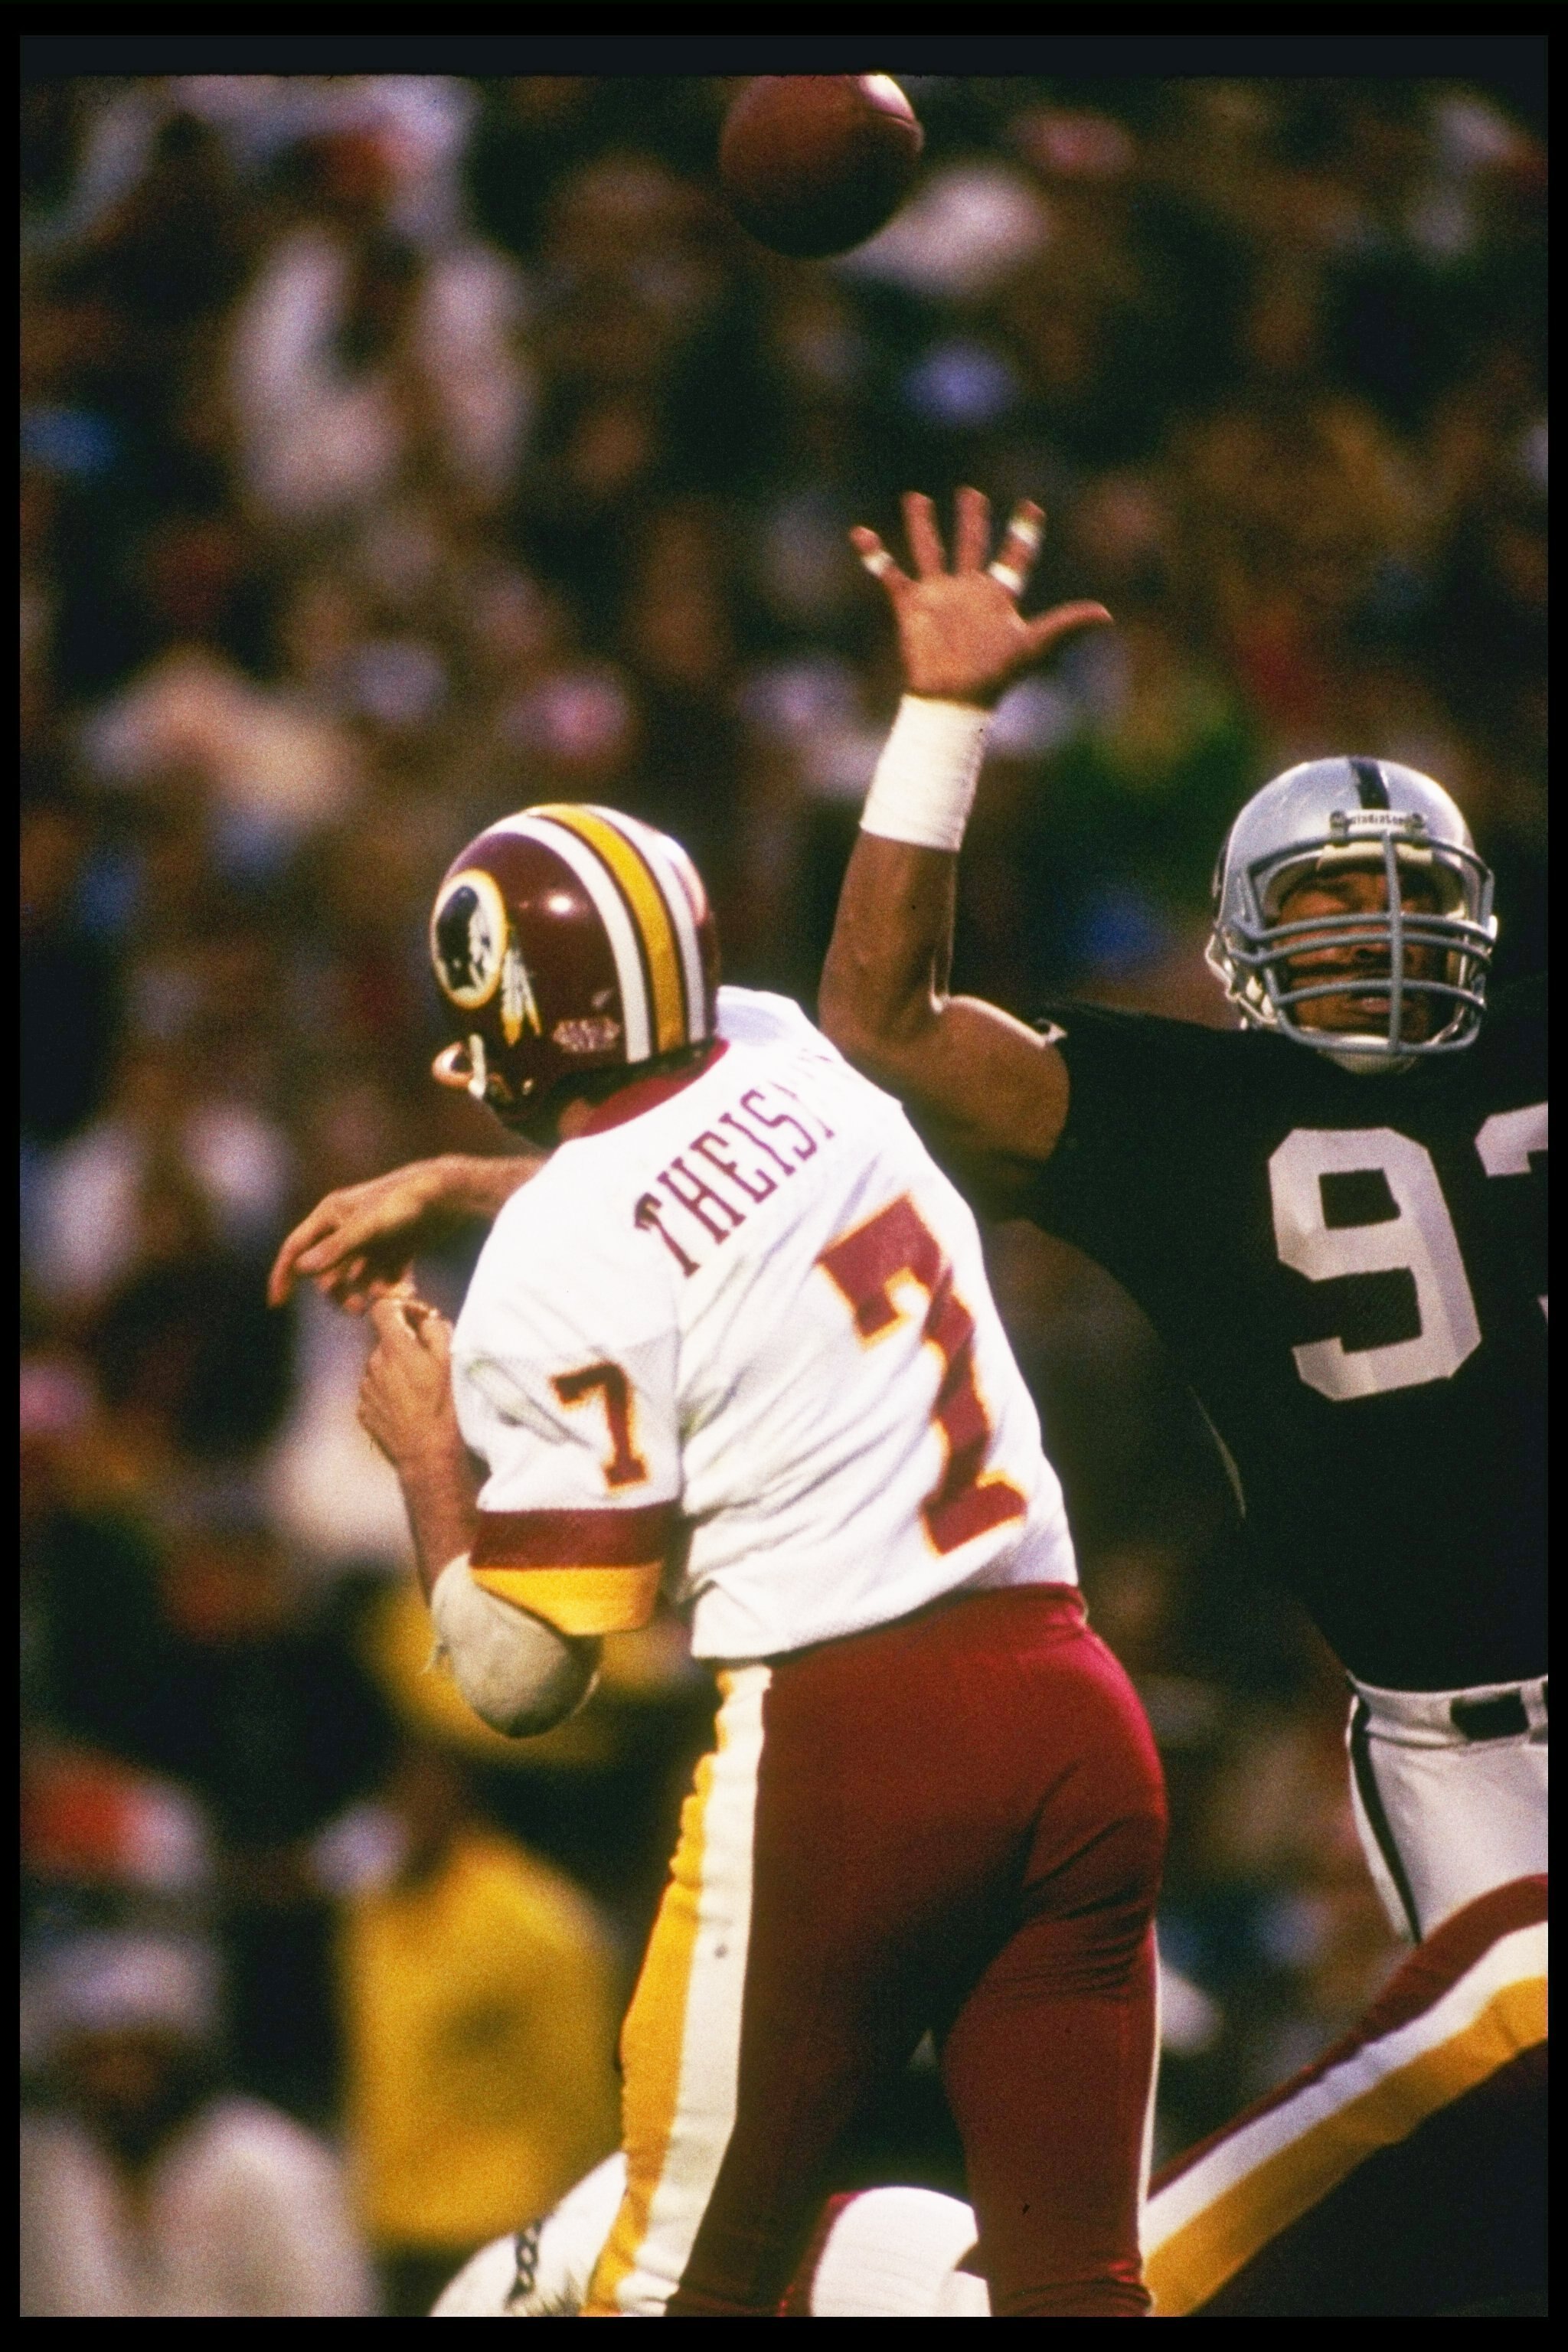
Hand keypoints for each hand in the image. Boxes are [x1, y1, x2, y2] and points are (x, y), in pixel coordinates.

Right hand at [268, 1154, 536, 1313]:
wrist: (447, 1192)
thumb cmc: (403, 1203)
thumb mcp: (367, 1227)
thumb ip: (336, 1249)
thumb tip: (300, 1269)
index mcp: (330, 1215)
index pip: (295, 1248)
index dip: (283, 1275)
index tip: (277, 1303)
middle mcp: (346, 1227)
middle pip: (328, 1271)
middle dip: (339, 1293)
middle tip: (358, 1310)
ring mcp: (371, 1239)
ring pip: (357, 1277)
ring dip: (368, 1292)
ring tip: (389, 1299)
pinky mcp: (396, 1247)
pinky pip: (384, 1276)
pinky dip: (392, 1287)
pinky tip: (408, 1291)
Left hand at [357, 1296, 458, 1471]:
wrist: (426, 1452)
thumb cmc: (442, 1406)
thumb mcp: (449, 1360)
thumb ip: (435, 1329)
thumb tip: (426, 1320)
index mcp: (394, 1347)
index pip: (382, 1309)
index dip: (399, 1309)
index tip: (414, 1320)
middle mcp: (373, 1363)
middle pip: (385, 1342)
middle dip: (403, 1346)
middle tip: (426, 1364)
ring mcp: (365, 1389)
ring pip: (379, 1367)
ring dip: (395, 1371)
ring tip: (418, 1392)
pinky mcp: (363, 1410)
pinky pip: (375, 1392)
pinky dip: (388, 1394)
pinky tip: (407, 1407)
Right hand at [851, 488, 1110, 708]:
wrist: (953, 698)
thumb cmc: (994, 676)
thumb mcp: (1033, 646)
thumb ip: (1066, 625)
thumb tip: (1106, 616)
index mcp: (997, 595)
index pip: (1015, 557)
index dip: (1024, 534)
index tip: (1032, 507)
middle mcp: (967, 590)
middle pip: (971, 545)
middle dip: (973, 520)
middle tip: (972, 495)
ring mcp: (938, 595)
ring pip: (931, 550)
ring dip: (923, 525)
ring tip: (917, 498)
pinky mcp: (912, 606)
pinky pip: (890, 575)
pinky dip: (875, 556)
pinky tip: (861, 534)